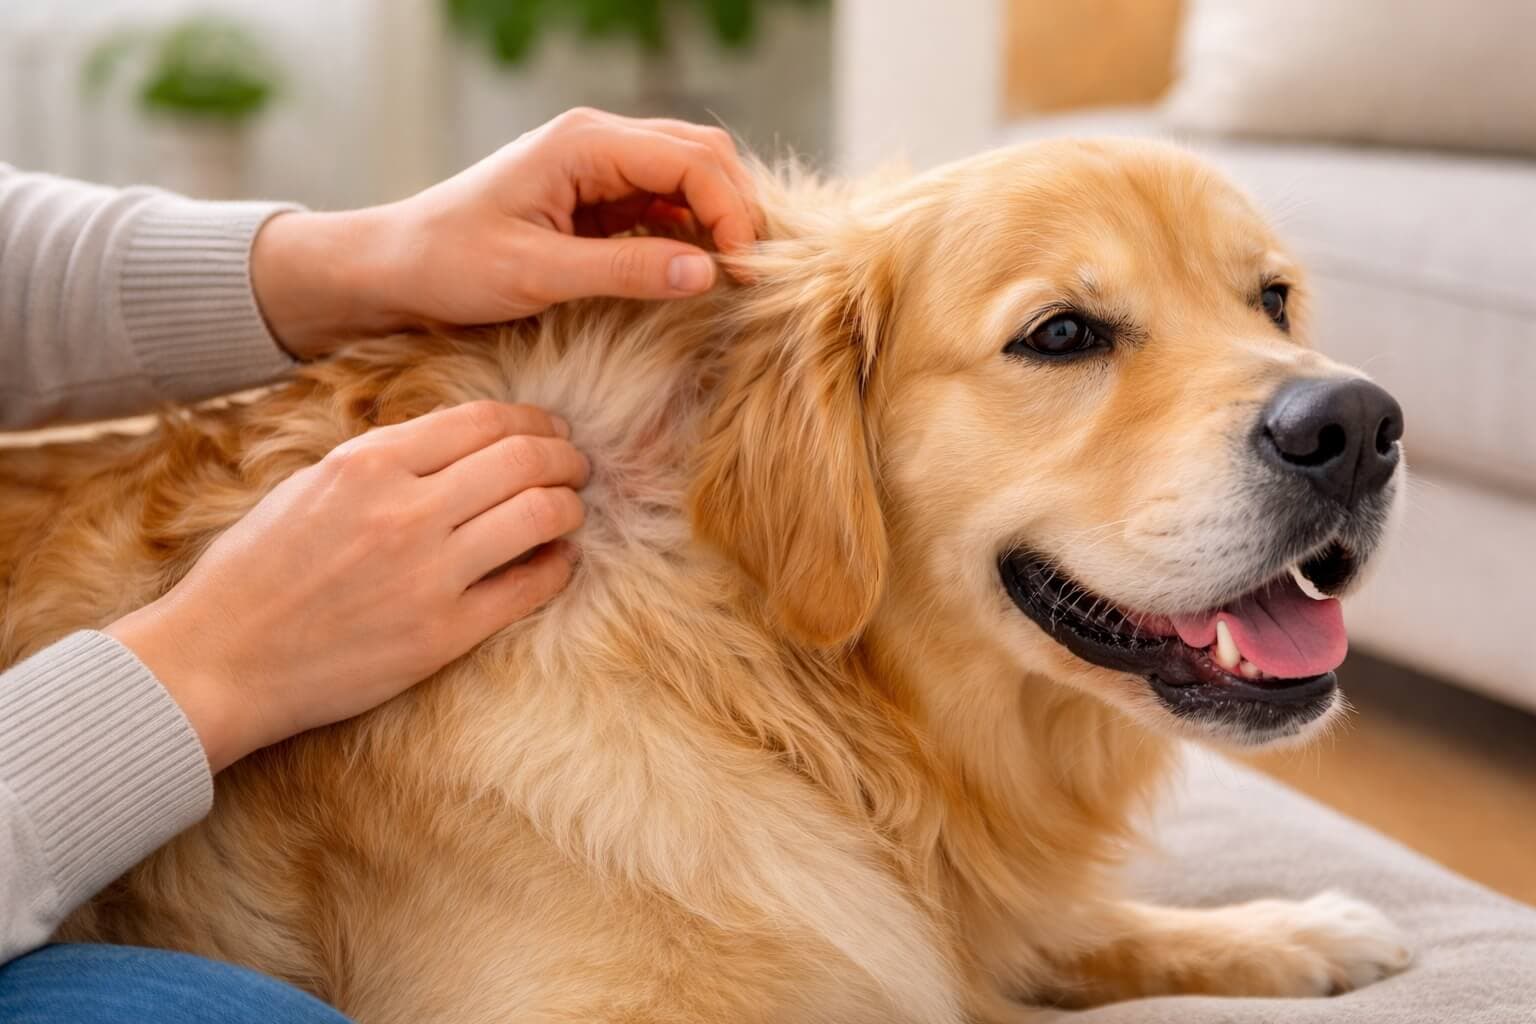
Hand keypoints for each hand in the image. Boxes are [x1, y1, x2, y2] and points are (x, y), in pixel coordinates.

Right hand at [107, 401, 587, 771]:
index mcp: (369, 462)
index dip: (534, 421)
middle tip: (577, 466)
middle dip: (565, 458)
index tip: (551, 431)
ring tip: (571, 509)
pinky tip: (557, 562)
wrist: (218, 660)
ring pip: (541, 516)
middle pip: (524, 461)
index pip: (483, 421)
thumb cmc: (257, 570)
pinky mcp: (443, 634)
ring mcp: (428, 574)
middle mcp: (405, 510)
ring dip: (569, 506)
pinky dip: (558, 567)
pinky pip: (530, 588)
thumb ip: (386, 460)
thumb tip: (463, 444)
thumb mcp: (311, 485)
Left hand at [252, 107, 759, 357]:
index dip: (732, 211)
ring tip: (730, 277)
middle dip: (737, 209)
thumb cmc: (450, 265)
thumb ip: (625, 272)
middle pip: (703, 155)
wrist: (394, 267)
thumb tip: (707, 273)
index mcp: (584, 143)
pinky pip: (665, 204)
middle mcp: (598, 141)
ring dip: (717, 219)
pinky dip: (691, 233)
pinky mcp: (597, 198)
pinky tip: (695, 273)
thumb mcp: (536, 274)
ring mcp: (599, 167)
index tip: (742, 272)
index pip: (692, 159)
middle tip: (749, 275)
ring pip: (691, 176)